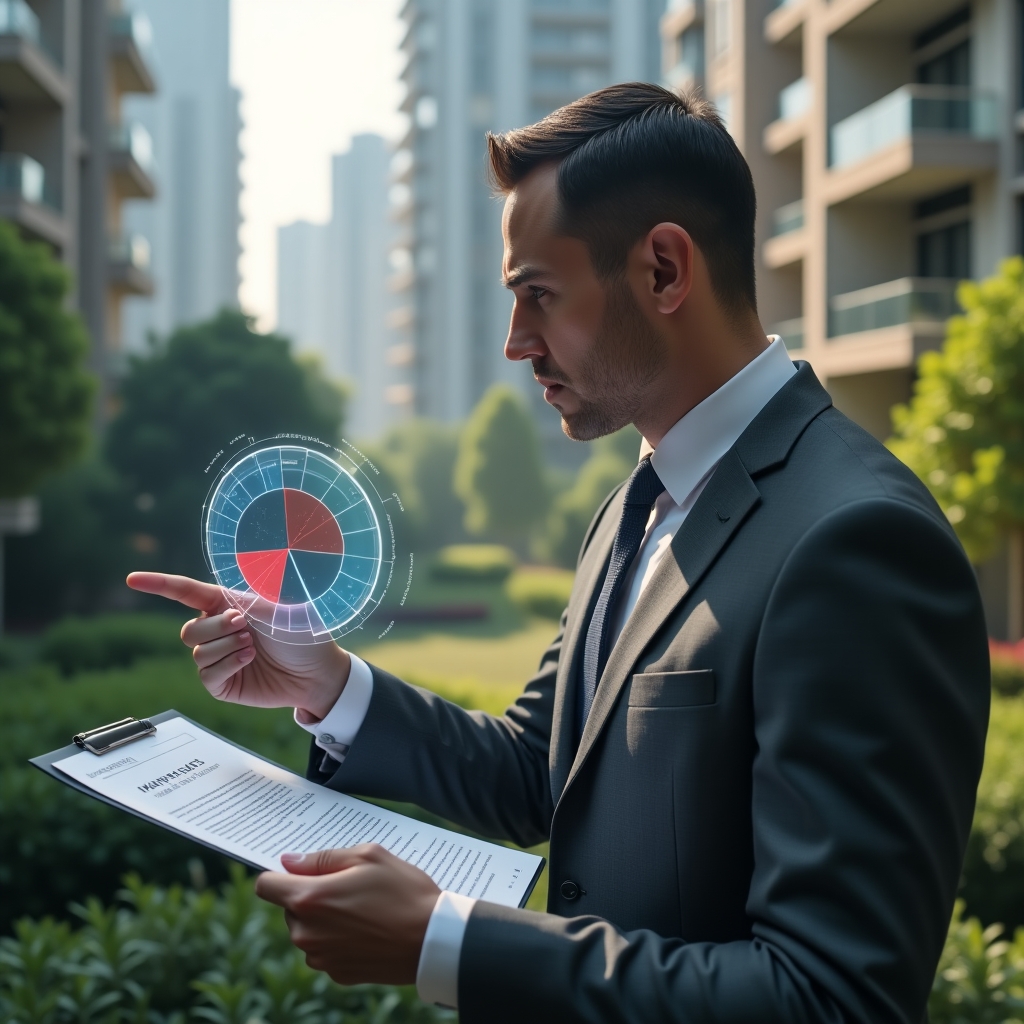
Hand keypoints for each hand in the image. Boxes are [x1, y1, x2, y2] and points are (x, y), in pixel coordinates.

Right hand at [125, 572, 349, 719]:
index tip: (132, 580)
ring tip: (253, 645)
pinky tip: (247, 660)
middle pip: (190, 629)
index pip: (185, 592)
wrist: (317, 670)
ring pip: (197, 652)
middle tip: (245, 626)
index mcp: (227, 604)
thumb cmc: (303, 633)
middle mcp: (218, 629)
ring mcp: (218, 657)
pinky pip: (207, 675)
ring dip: (225, 647)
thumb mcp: (278, 607)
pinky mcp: (222, 683)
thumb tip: (231, 593)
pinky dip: (226, 665)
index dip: (158, 585)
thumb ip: (249, 597)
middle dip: (216, 627)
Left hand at [255, 844, 439, 984]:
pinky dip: (338, 939)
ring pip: (307, 930)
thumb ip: (322, 858)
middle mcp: (306, 933)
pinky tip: (368, 930)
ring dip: (323, 919)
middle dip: (310, 894)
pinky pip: (325, 950)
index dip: (279, 874)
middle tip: (348, 886)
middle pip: (289, 907)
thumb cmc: (404, 891)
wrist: (432, 940)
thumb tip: (289, 861)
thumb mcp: (368, 856)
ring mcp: (320, 957)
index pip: (265, 885)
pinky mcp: (336, 974)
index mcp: (309, 899)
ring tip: (363, 909)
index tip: (299, 871)